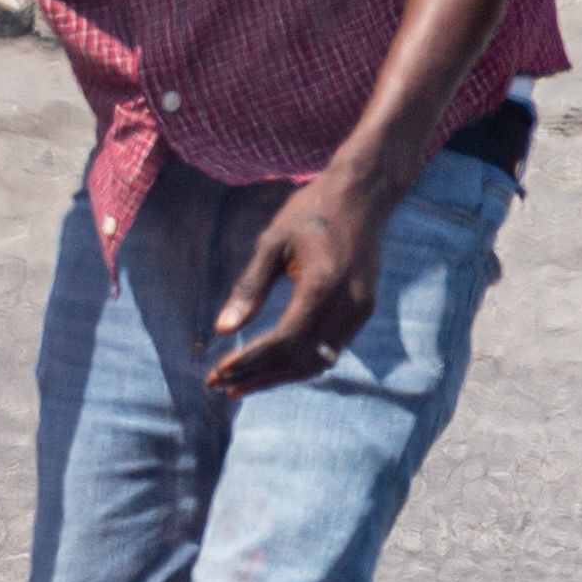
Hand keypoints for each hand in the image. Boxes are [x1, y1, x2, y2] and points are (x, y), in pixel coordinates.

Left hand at [206, 172, 390, 393]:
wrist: (363, 195)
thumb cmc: (311, 212)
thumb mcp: (271, 243)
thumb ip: (249, 288)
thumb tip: (221, 329)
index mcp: (323, 285)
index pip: (284, 340)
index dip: (250, 361)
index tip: (217, 372)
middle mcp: (349, 304)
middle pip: (301, 359)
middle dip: (258, 376)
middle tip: (218, 386)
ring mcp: (361, 310)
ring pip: (318, 361)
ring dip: (278, 377)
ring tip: (238, 386)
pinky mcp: (363, 310)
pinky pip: (329, 349)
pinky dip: (298, 363)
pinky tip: (269, 368)